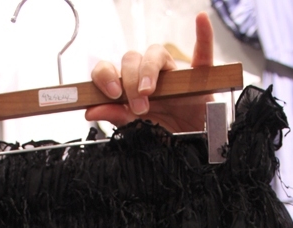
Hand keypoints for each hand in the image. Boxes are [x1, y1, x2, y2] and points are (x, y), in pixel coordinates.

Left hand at [86, 12, 213, 133]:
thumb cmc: (161, 130)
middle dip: (130, 83)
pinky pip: (202, 51)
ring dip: (149, 70)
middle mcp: (147, 73)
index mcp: (128, 84)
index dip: (106, 76)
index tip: (111, 92)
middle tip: (139, 107)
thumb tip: (89, 111)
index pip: (109, 68)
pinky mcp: (197, 76)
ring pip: (155, 52)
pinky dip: (203, 35)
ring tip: (149, 90)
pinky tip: (201, 20)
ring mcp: (171, 72)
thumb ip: (115, 115)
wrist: (188, 142)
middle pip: (131, 59)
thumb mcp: (134, 127)